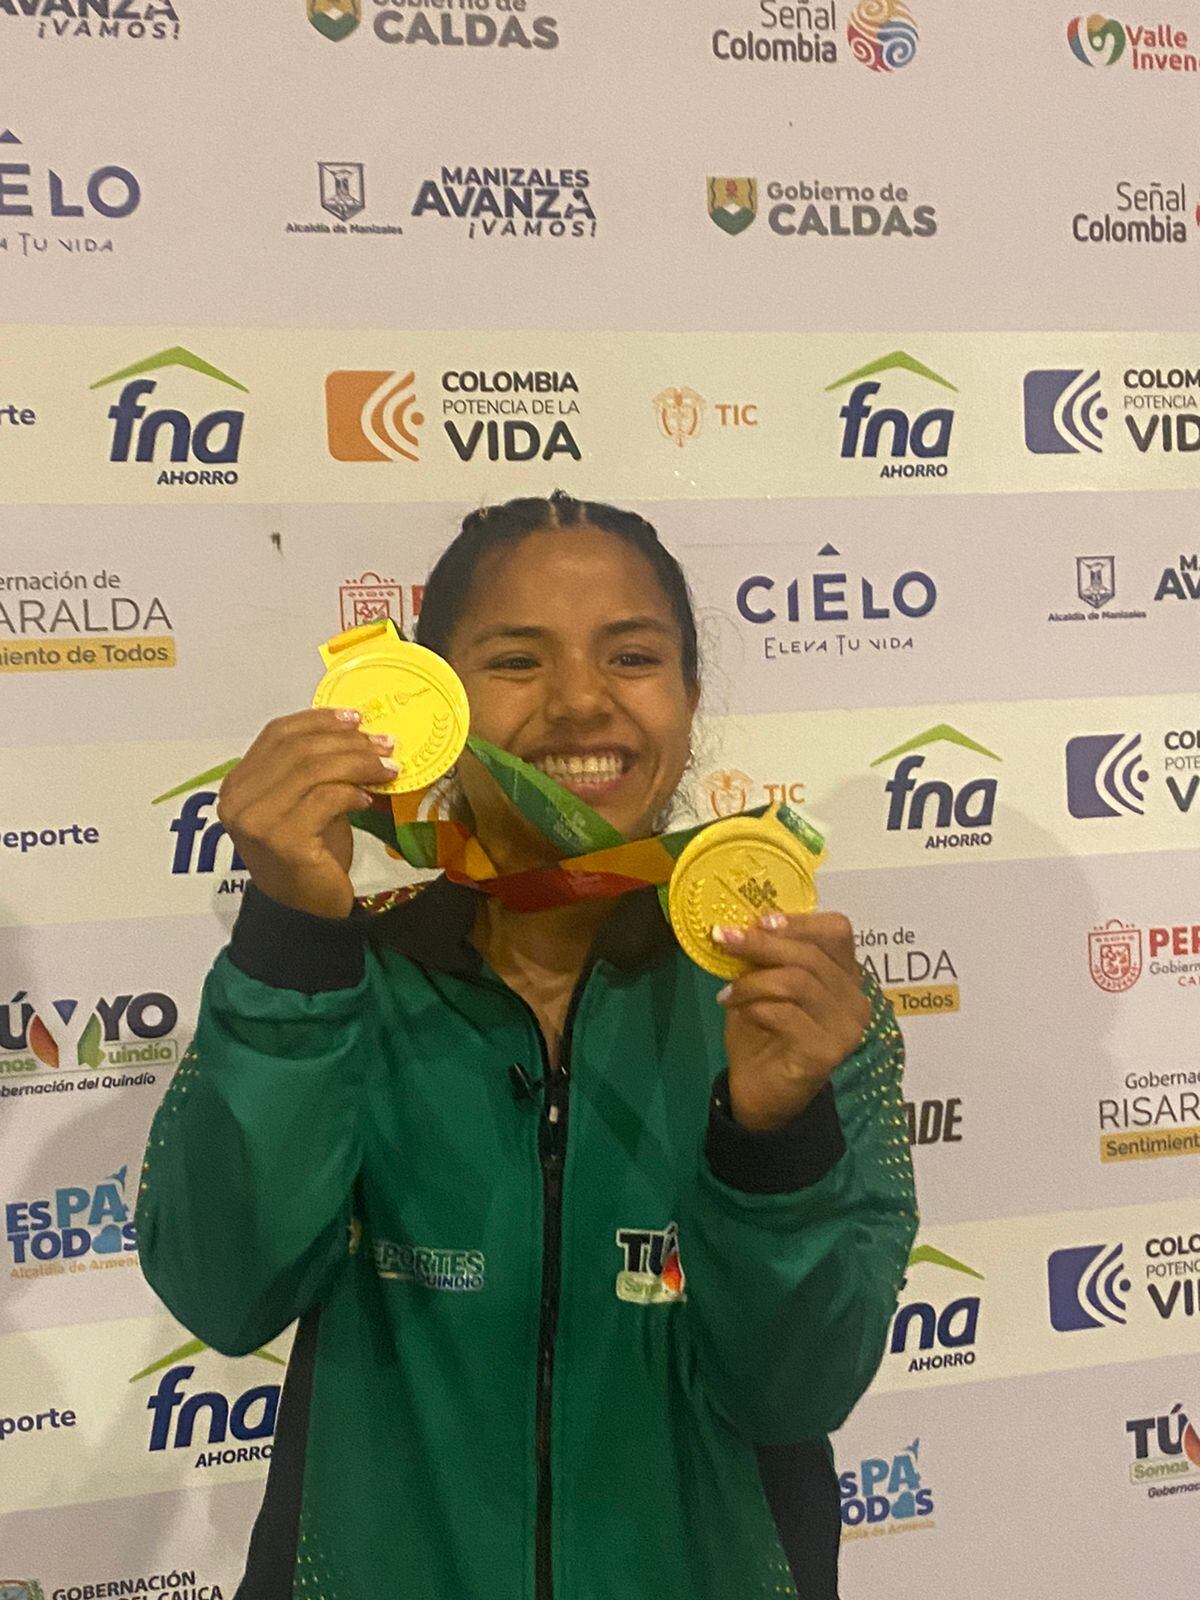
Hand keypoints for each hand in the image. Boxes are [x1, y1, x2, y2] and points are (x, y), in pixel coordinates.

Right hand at [217, 709, 398, 918]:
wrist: (306, 910)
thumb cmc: (309, 853)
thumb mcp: (307, 801)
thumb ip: (317, 769)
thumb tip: (359, 732)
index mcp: (238, 784)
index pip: (277, 734)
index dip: (318, 720)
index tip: (356, 718)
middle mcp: (238, 800)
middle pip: (298, 749)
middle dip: (347, 742)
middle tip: (384, 744)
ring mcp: (257, 821)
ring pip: (313, 770)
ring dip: (358, 764)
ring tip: (387, 768)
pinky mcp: (283, 840)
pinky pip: (325, 799)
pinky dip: (352, 793)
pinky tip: (369, 799)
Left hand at [714, 912, 870, 1131]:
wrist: (760, 1092)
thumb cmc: (763, 1033)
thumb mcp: (762, 984)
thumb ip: (764, 956)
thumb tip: (744, 923)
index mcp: (846, 977)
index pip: (837, 932)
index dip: (798, 921)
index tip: (758, 921)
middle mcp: (855, 1000)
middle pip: (811, 954)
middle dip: (762, 943)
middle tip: (723, 939)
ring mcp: (845, 1028)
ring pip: (798, 981)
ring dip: (753, 980)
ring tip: (728, 990)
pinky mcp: (826, 1052)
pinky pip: (786, 1014)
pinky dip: (755, 1006)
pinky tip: (735, 1010)